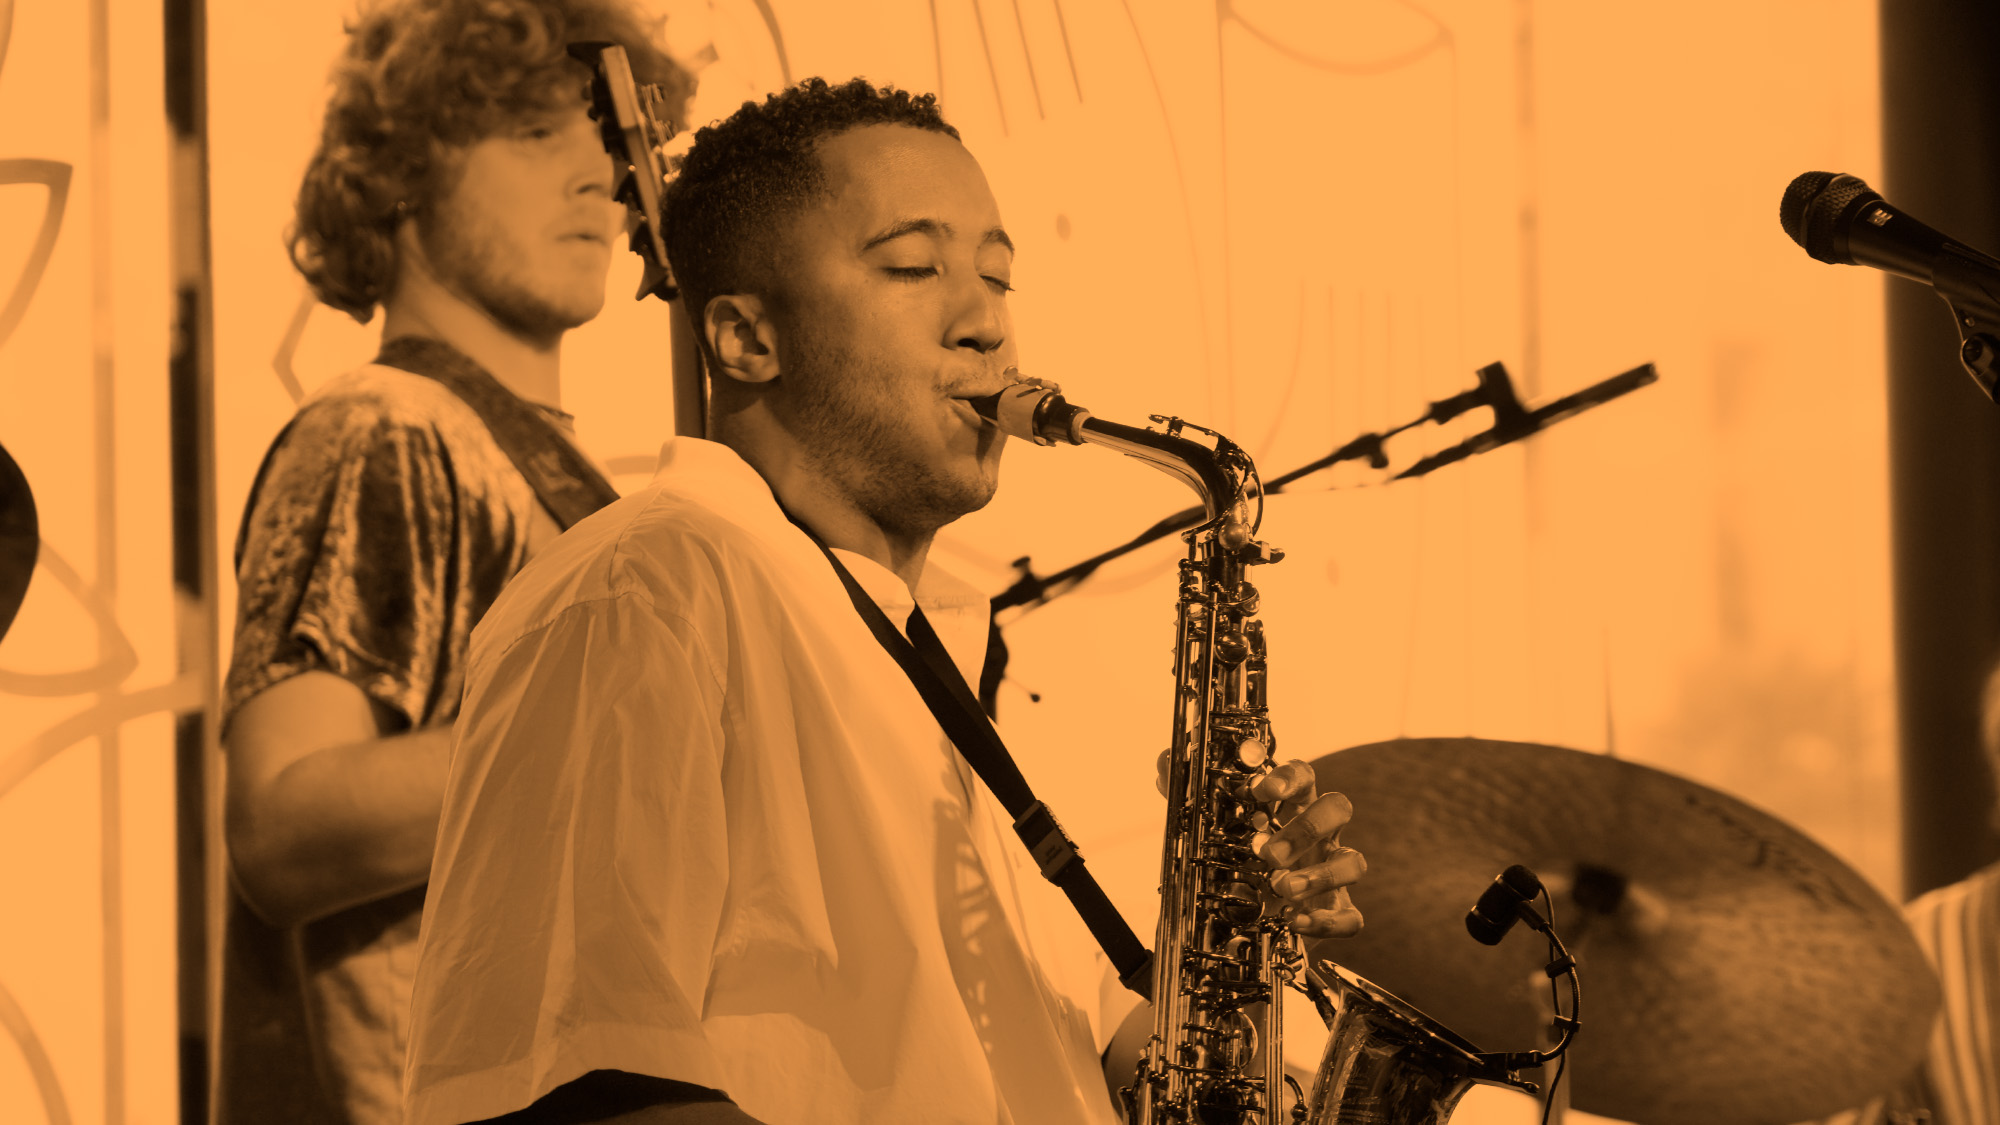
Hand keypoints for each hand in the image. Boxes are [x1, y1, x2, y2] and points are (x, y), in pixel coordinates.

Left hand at [1153, 755, 1365, 938]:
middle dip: (1304, 830)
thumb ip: (1186, 795)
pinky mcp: (1336, 912)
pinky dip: (1325, 921)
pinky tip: (1294, 921)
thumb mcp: (1210, 827)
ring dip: (1319, 875)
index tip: (1261, 791)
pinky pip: (1351, 917)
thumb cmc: (1239, 858)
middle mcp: (1319, 835)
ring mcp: (1332, 873)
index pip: (1304, 776)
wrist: (1245, 917)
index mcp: (1292, 806)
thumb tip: (1163, 762)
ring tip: (1281, 888)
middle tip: (1267, 853)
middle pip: (1337, 809)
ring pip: (1353, 862)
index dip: (1288, 778)